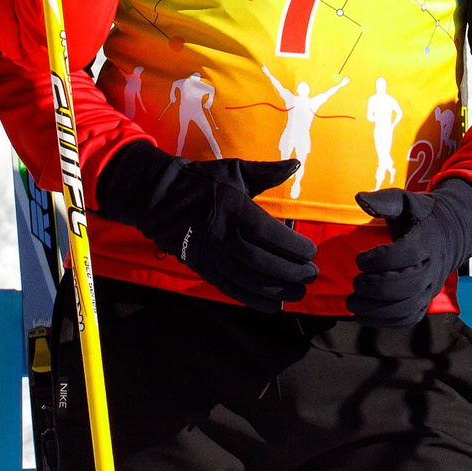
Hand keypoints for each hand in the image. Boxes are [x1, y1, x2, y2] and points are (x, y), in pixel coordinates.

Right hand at [93, 144, 319, 310]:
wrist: (159, 199)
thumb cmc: (202, 182)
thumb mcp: (234, 171)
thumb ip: (266, 171)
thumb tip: (296, 164)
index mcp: (234, 210)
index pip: (268, 233)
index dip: (292, 246)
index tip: (311, 252)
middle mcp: (223, 236)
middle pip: (261, 260)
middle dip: (290, 271)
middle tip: (312, 275)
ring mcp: (212, 256)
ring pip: (248, 279)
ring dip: (277, 289)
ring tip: (299, 293)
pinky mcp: (204, 270)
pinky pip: (231, 290)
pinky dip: (253, 300)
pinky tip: (274, 306)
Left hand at [349, 181, 471, 328]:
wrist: (451, 234)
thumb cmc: (421, 217)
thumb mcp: (406, 202)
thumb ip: (384, 201)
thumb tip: (359, 198)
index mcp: (428, 239)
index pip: (408, 253)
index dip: (381, 259)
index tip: (359, 259)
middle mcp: (433, 267)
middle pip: (409, 285)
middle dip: (377, 287)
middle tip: (355, 283)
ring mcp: (430, 288)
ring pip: (408, 307)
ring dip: (377, 310)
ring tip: (352, 303)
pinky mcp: (425, 302)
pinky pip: (409, 319)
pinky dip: (385, 322)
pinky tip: (363, 315)